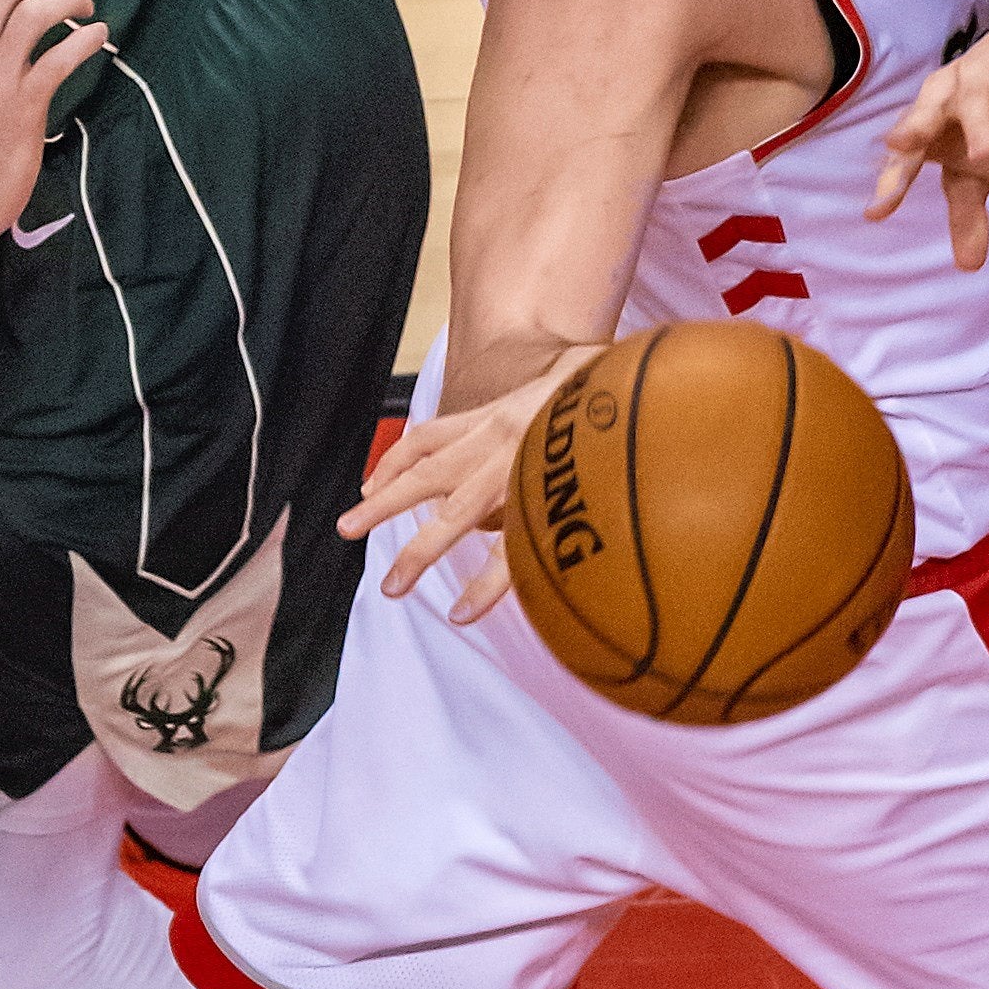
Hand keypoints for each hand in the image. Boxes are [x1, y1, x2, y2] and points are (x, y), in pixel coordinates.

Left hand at [342, 349, 599, 623]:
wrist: (641, 380)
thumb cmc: (615, 382)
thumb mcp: (575, 374)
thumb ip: (560, 386)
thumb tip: (576, 381)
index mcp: (501, 415)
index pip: (430, 435)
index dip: (396, 460)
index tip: (372, 483)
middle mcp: (499, 440)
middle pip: (424, 474)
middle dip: (383, 505)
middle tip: (347, 528)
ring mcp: (517, 472)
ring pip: (452, 517)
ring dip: (416, 553)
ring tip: (391, 588)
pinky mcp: (545, 502)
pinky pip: (506, 554)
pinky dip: (483, 587)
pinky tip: (462, 614)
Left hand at [865, 20, 988, 268]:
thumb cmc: (985, 116)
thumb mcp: (974, 167)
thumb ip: (967, 214)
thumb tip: (969, 268)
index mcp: (927, 118)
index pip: (907, 154)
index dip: (892, 181)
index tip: (875, 213)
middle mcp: (948, 97)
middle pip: (925, 111)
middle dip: (913, 128)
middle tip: (899, 146)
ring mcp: (985, 83)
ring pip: (978, 102)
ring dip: (978, 127)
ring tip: (982, 157)